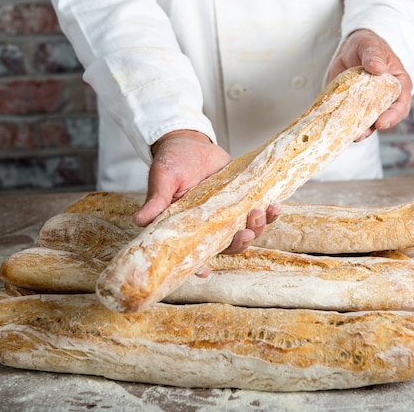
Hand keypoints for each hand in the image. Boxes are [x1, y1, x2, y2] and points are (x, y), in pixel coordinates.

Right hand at [132, 130, 279, 276]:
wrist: (191, 142)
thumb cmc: (172, 161)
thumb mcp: (162, 179)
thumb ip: (156, 201)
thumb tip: (138, 220)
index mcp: (187, 227)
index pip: (193, 253)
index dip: (199, 264)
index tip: (205, 270)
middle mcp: (208, 227)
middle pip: (227, 247)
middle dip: (239, 243)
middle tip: (244, 233)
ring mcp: (228, 215)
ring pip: (245, 233)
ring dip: (257, 228)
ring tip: (260, 213)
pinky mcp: (242, 201)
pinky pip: (258, 213)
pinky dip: (269, 213)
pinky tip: (274, 206)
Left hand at [327, 29, 412, 139]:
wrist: (349, 50)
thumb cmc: (366, 45)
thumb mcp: (370, 45)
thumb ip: (373, 54)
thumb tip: (377, 67)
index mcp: (397, 84)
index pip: (401, 104)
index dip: (393, 116)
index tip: (381, 122)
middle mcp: (384, 99)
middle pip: (383, 119)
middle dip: (371, 129)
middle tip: (360, 134)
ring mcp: (368, 106)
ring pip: (365, 123)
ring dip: (356, 131)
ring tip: (346, 135)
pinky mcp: (352, 108)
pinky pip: (349, 120)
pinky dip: (343, 125)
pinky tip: (335, 127)